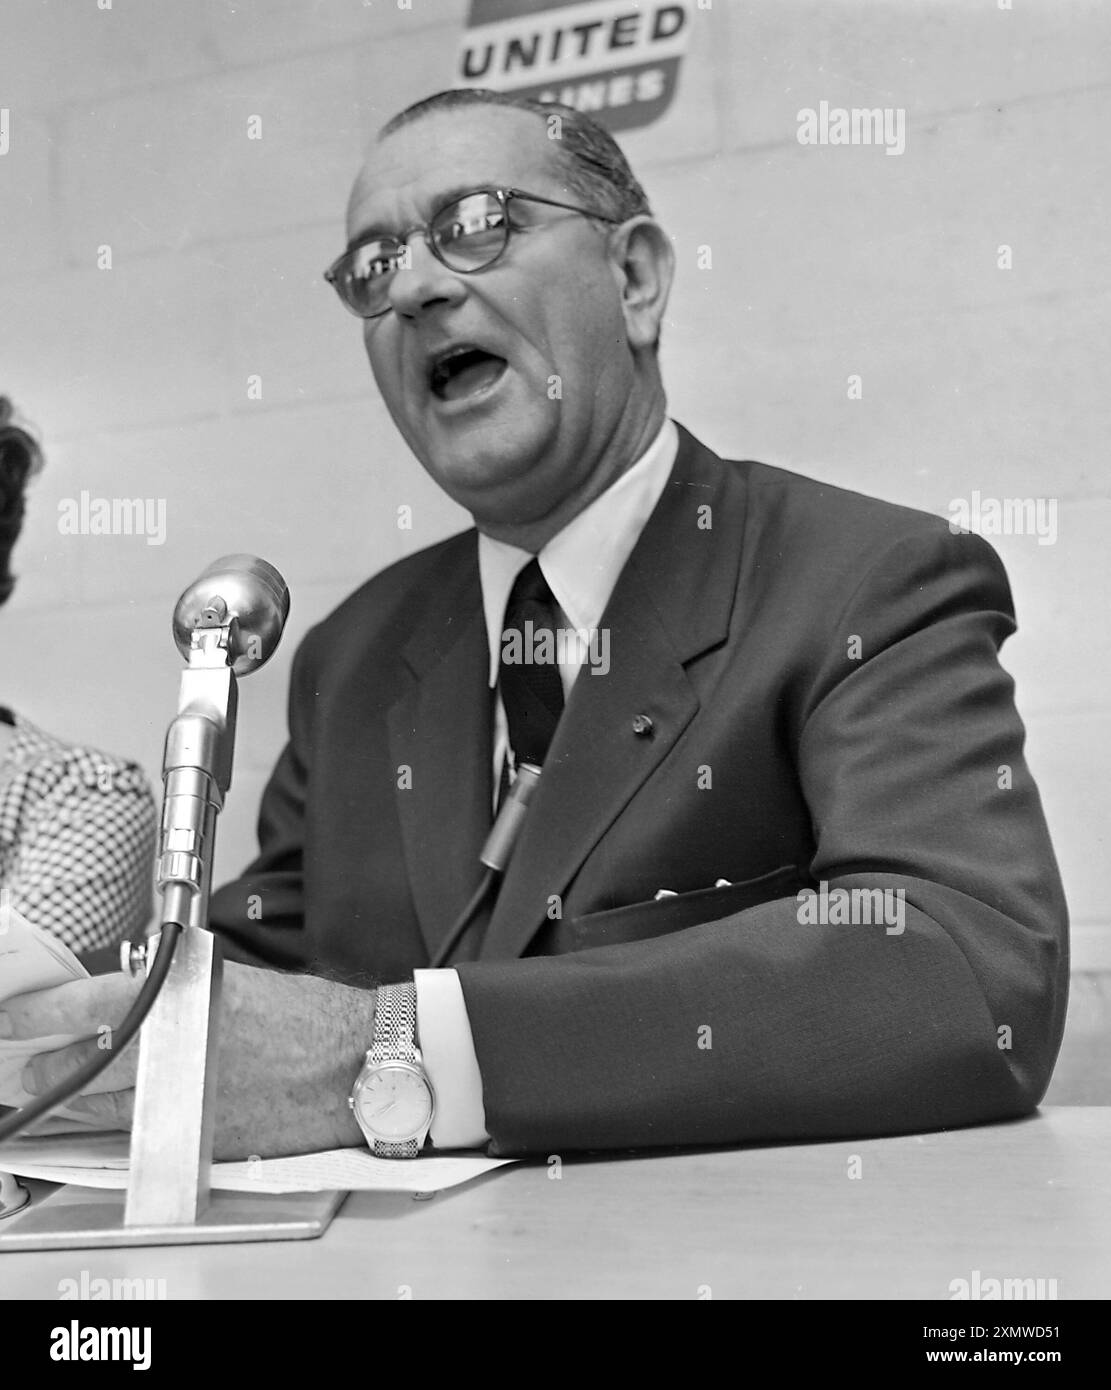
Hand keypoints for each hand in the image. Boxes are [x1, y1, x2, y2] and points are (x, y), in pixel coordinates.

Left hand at [4, 962, 375, 1159]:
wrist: (359, 1063)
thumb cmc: (311, 1019)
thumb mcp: (239, 986)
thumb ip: (183, 996)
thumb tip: (135, 1008)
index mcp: (190, 997)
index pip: (95, 1003)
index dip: (44, 1014)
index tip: (14, 1020)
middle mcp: (184, 1047)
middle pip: (90, 1065)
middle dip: (53, 1071)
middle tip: (31, 1072)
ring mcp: (191, 1096)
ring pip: (108, 1107)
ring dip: (76, 1104)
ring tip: (57, 1100)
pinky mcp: (205, 1135)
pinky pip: (143, 1134)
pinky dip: (119, 1128)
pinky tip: (109, 1124)